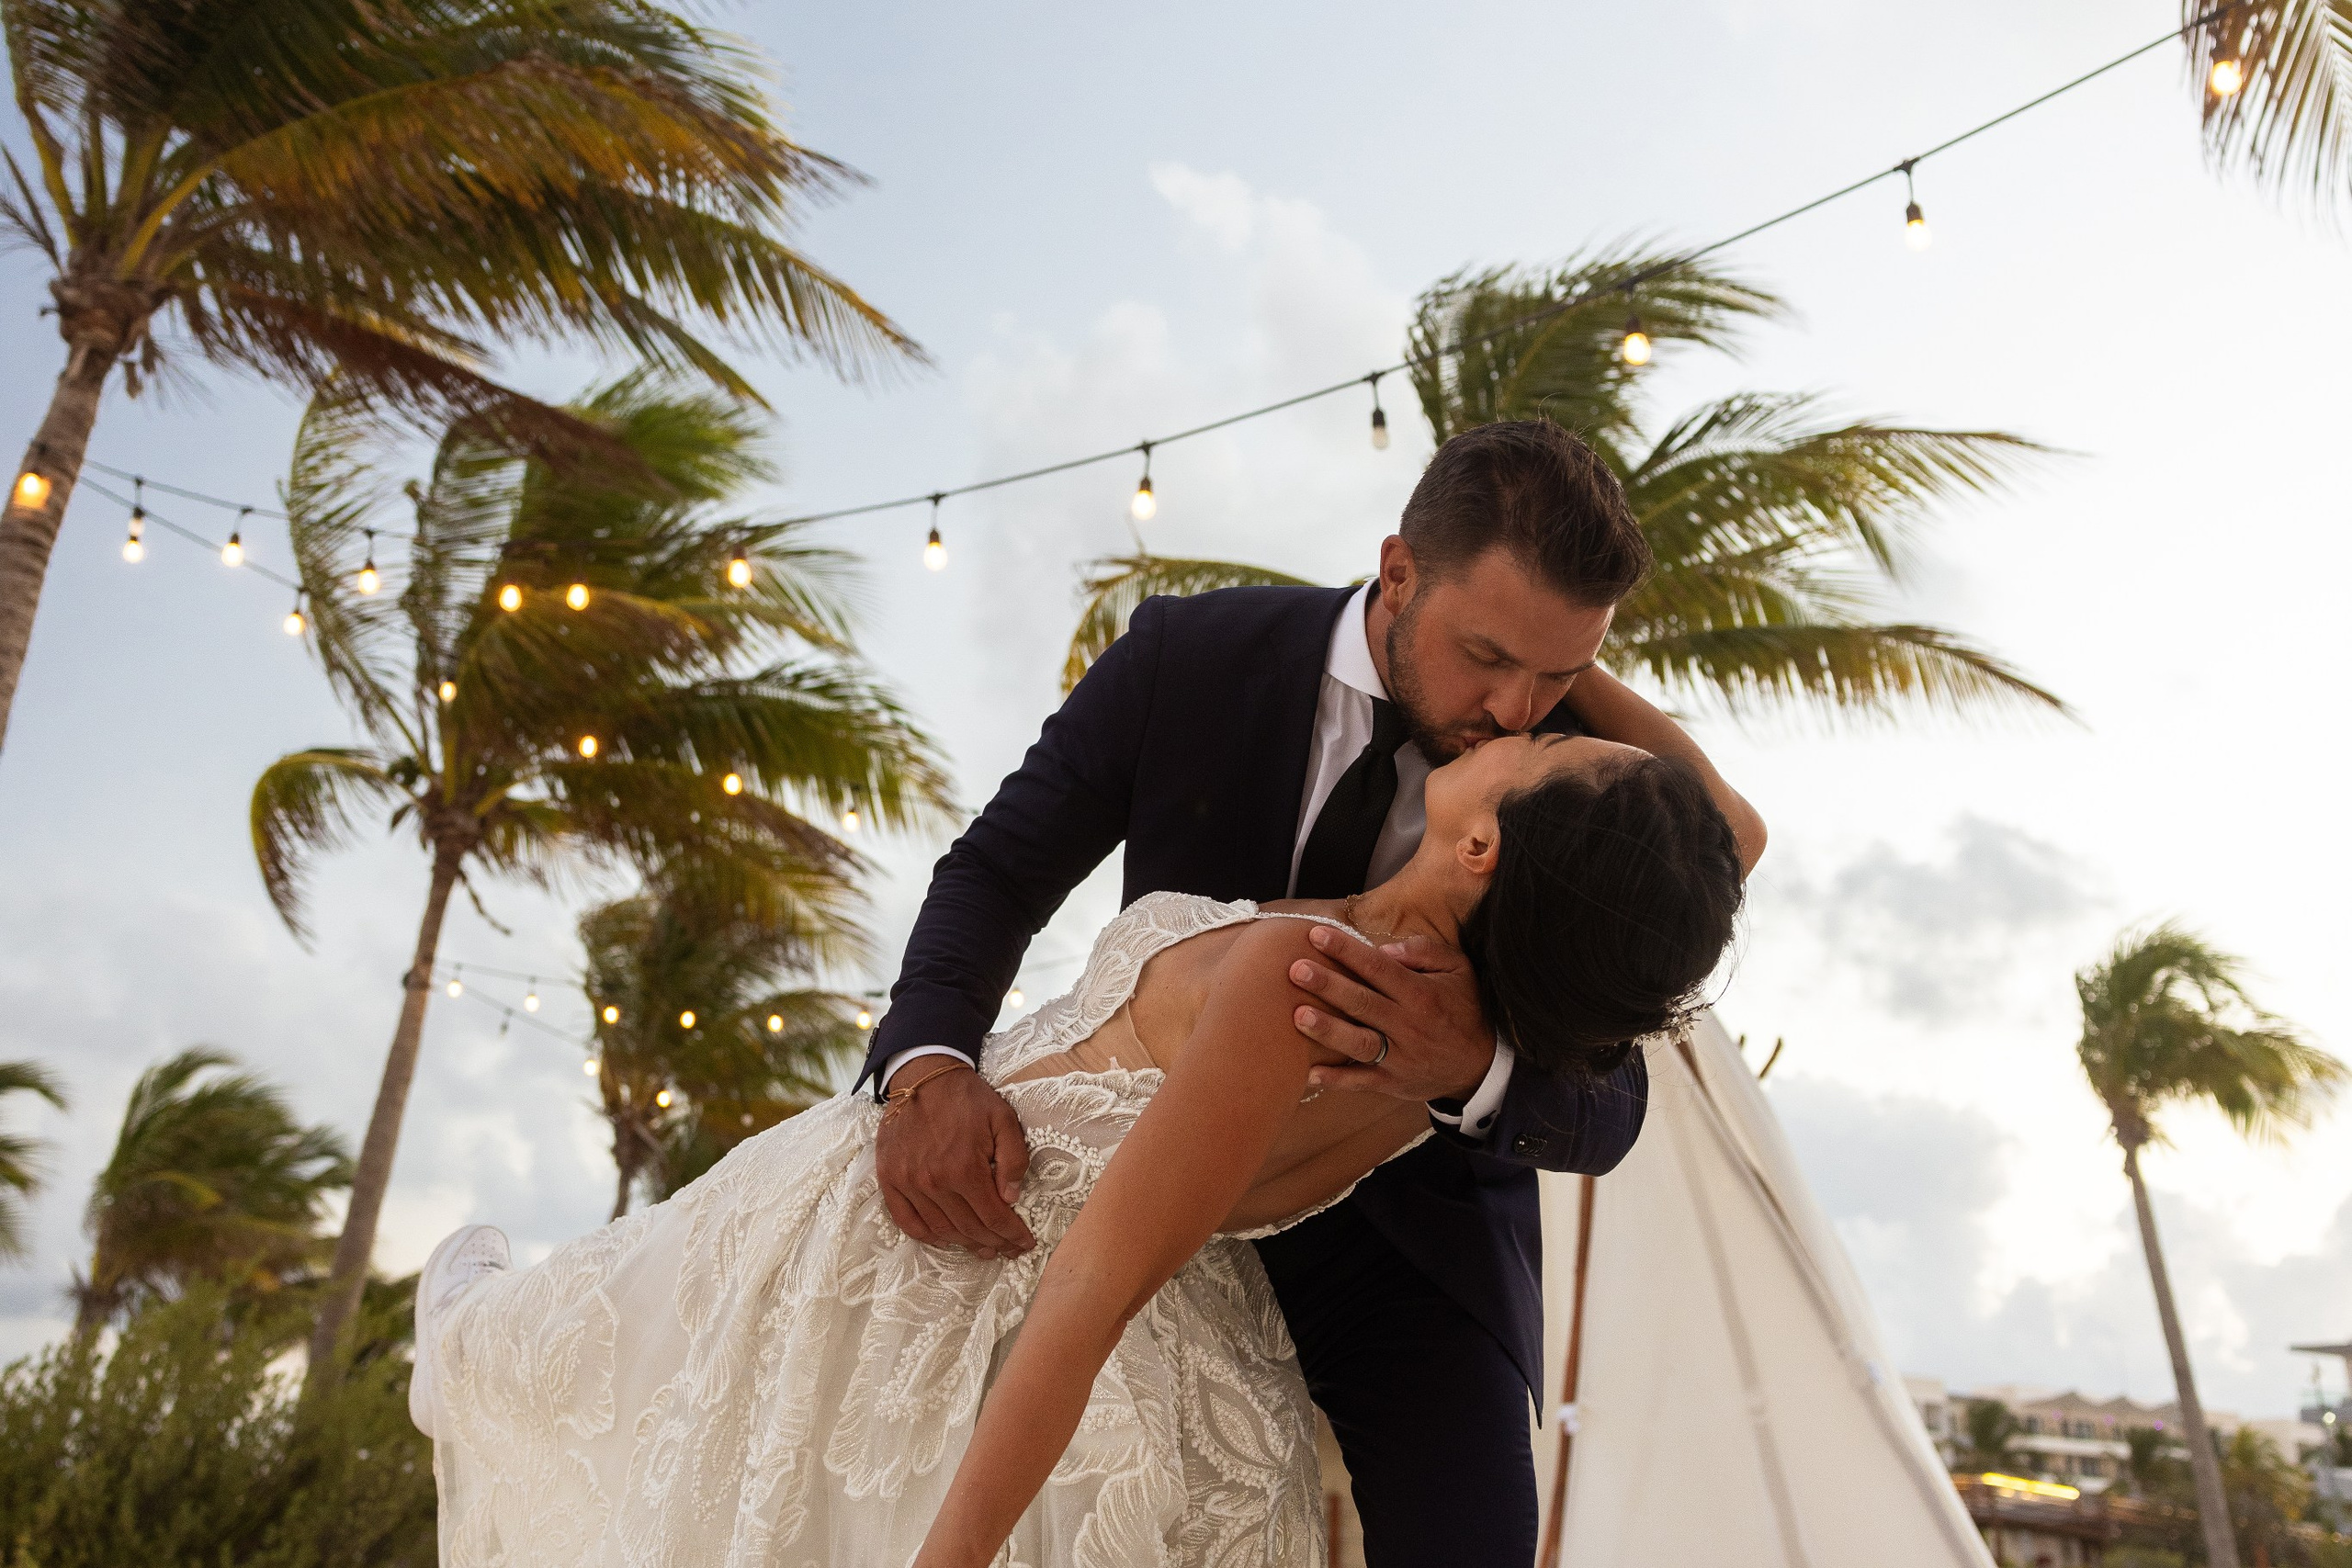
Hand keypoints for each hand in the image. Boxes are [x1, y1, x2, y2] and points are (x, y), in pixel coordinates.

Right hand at [875, 1062, 1035, 1259]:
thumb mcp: (1004, 1120)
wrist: (923, 1076)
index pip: (993, 1217)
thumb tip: (1011, 1199)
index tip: (1025, 1243)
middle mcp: (934, 1181)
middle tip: (1008, 1249)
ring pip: (940, 1230)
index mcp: (965, 1168)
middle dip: (994, 1243)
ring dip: (964, 1244)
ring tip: (983, 1247)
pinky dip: (928, 1237)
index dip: (1012, 1235)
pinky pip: (907, 1222)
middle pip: (969, 1228)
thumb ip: (1014, 1159)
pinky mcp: (889, 1179)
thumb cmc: (968, 1099)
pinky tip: (945, 1239)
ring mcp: (908, 1182)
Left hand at [1288, 927, 1493, 1102]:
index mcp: (1421, 994)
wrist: (1481, 1065)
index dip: (1346, 950)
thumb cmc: (1465, 1009)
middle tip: (1296, 970)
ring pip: (1359, 1042)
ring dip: (1328, 1030)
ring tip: (1298, 1016)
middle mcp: (1408, 1025)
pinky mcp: (1392, 1082)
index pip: (1378, 968)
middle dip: (1328, 985)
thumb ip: (1424, 951)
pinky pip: (1361, 1082)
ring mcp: (1399, 1057)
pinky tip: (1308, 1073)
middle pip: (1362, 1002)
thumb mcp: (1459, 970)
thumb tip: (1385, 948)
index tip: (1316, 934)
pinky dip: (1336, 1080)